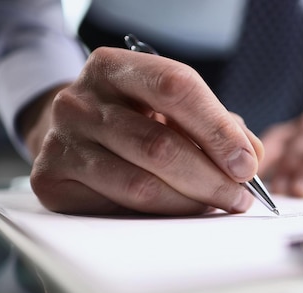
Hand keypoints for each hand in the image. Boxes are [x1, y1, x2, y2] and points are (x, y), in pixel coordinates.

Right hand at [20, 47, 263, 214]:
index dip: (217, 129)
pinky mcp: (51, 181)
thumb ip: (216, 125)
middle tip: (240, 197)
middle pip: (159, 145)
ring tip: (217, 205)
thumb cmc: (133, 118)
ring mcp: (61, 141)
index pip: (175, 87)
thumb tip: (251, 158)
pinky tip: (177, 210)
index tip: (247, 164)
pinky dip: (159, 215)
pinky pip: (117, 207)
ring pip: (141, 184)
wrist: (72, 133)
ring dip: (190, 202)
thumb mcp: (172, 107)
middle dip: (211, 178)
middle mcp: (79, 100)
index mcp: (114, 67)